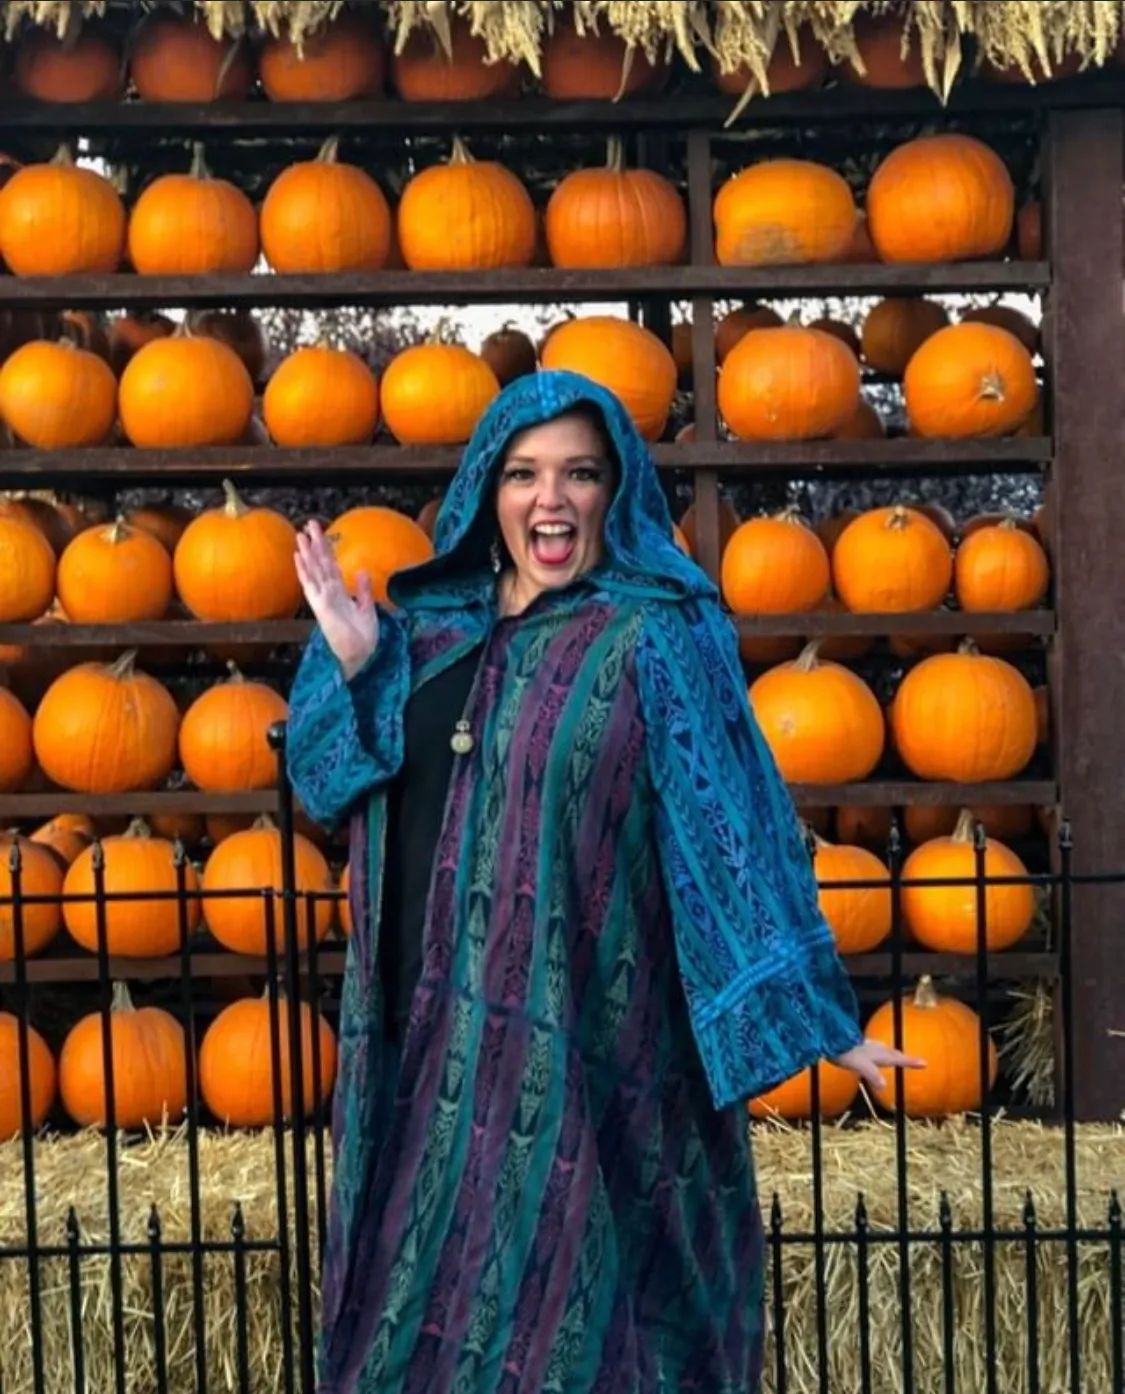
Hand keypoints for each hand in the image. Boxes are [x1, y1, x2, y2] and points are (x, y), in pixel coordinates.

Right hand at [295, 521, 378, 680]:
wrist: (361, 654)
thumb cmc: (364, 637)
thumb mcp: (368, 608)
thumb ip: (364, 590)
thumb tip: (361, 570)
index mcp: (340, 593)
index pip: (332, 566)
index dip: (327, 550)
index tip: (321, 534)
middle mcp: (329, 593)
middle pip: (321, 563)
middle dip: (315, 544)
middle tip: (309, 523)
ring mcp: (323, 599)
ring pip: (314, 570)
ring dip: (307, 552)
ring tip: (300, 534)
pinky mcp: (321, 606)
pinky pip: (311, 585)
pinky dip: (305, 571)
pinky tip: (298, 557)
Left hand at [832, 1038, 927, 1092]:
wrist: (828, 1038)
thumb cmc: (844, 1052)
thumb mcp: (860, 1065)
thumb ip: (872, 1074)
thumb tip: (883, 1086)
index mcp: (878, 1054)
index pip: (898, 1058)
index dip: (911, 1061)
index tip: (925, 1062)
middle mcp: (873, 1048)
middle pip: (892, 1053)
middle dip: (902, 1056)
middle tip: (911, 1060)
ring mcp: (864, 1046)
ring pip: (881, 1049)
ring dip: (889, 1053)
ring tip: (892, 1054)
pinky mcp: (855, 1046)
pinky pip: (870, 1048)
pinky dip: (875, 1051)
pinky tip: (868, 1051)